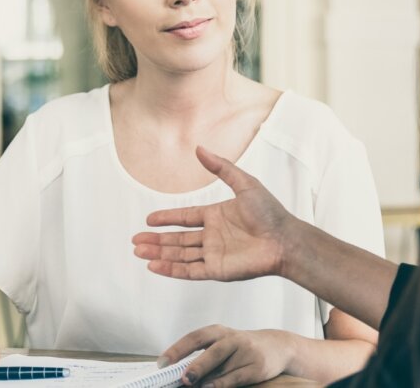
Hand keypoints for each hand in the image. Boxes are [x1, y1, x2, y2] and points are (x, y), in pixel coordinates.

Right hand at [132, 146, 297, 280]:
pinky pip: (189, 270)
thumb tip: (199, 148)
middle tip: (135, 240)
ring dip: (159, 253)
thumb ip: (221, 167)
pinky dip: (171, 268)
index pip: (185, 217)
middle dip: (156, 240)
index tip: (149, 219)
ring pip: (179, 255)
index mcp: (217, 216)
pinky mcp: (217, 270)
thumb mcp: (244, 183)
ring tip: (138, 250)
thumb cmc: (270, 212)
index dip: (167, 218)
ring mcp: (213, 254)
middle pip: (178, 238)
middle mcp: (212, 236)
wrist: (284, 239)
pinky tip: (154, 265)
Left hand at [161, 325, 293, 387]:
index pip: (195, 337)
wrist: (278, 346)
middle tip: (182, 378)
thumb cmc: (241, 348)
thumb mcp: (222, 346)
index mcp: (219, 332)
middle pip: (212, 351)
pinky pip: (236, 377)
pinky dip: (222, 384)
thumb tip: (179, 375)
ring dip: (206, 379)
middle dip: (196, 365)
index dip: (177, 349)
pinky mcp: (257, 366)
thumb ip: (203, 357)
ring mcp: (246, 352)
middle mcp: (232, 339)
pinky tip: (210, 387)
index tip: (162, 363)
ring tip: (191, 385)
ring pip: (223, 367)